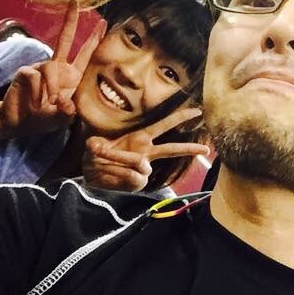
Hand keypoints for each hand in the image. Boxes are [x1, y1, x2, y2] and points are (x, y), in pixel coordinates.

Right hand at [0, 1, 105, 133]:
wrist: (18, 123)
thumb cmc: (44, 118)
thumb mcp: (62, 118)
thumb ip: (68, 112)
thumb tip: (67, 106)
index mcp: (72, 75)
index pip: (86, 54)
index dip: (94, 39)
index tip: (104, 23)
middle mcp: (57, 67)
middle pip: (65, 39)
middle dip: (70, 21)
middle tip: (74, 2)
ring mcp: (40, 67)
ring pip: (50, 69)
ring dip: (52, 88)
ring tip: (48, 103)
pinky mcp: (25, 71)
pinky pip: (35, 76)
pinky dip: (37, 92)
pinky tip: (34, 103)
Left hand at [83, 107, 208, 191]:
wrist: (86, 174)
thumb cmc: (94, 154)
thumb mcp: (95, 145)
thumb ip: (108, 150)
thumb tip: (139, 165)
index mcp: (140, 137)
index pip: (163, 124)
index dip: (180, 117)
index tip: (198, 111)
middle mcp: (146, 152)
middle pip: (170, 149)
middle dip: (189, 149)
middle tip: (206, 150)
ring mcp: (142, 169)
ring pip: (143, 167)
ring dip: (119, 162)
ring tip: (104, 159)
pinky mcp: (137, 183)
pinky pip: (130, 178)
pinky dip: (117, 175)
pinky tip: (111, 175)